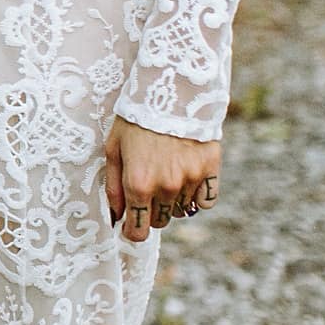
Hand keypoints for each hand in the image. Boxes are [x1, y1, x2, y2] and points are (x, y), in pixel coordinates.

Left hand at [103, 117, 221, 242]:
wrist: (171, 93)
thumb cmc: (135, 121)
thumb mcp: (113, 150)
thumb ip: (113, 187)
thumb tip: (116, 217)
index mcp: (138, 184)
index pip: (138, 230)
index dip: (132, 231)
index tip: (130, 226)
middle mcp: (166, 187)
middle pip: (160, 221)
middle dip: (150, 213)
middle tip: (146, 190)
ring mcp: (190, 180)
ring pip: (181, 211)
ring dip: (172, 202)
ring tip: (165, 175)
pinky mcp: (210, 170)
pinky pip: (205, 202)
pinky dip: (196, 197)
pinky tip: (187, 179)